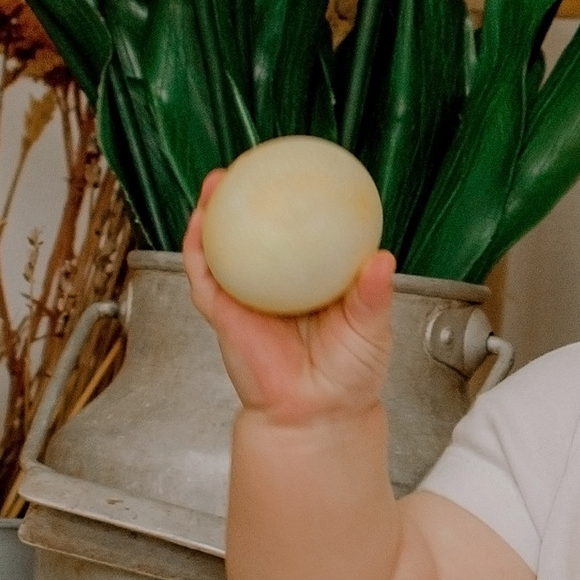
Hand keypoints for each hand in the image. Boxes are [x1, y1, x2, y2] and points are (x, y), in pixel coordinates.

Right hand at [181, 185, 394, 427]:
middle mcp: (275, 282)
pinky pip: (205, 277)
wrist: (316, 415)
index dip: (296, 201)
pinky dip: (198, 249)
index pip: (301, 232)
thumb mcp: (371, 327)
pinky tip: (200, 225)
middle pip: (255, 233)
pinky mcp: (223, 314)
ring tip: (216, 182)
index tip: (297, 169)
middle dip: (247, 197)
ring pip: (222, 248)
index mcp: (310, 279)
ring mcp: (246, 296)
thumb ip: (373, 293)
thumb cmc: (349, 374)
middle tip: (251, 164)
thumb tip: (381, 258)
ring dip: (213, 213)